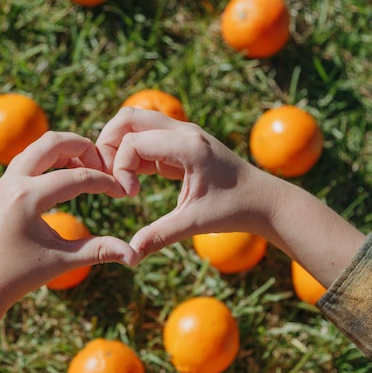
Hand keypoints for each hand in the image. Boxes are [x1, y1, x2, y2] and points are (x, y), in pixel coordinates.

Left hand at [0, 131, 138, 372]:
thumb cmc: (16, 278)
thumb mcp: (61, 261)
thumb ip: (99, 250)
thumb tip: (135, 255)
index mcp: (28, 197)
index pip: (77, 177)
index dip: (105, 182)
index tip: (124, 191)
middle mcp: (12, 182)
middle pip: (52, 143)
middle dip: (83, 147)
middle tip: (104, 164)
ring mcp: (2, 184)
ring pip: (37, 149)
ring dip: (64, 152)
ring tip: (87, 169)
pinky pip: (27, 162)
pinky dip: (49, 162)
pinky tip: (64, 179)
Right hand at [96, 107, 274, 257]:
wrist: (263, 200)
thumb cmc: (234, 209)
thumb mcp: (195, 223)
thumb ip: (160, 235)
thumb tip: (130, 255)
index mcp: (187, 146)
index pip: (133, 142)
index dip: (120, 168)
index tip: (128, 196)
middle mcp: (184, 131)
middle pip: (129, 117)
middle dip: (109, 144)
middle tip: (108, 175)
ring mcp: (184, 133)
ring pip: (137, 123)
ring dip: (121, 147)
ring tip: (120, 179)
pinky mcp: (183, 142)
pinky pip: (149, 137)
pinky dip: (134, 154)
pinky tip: (135, 180)